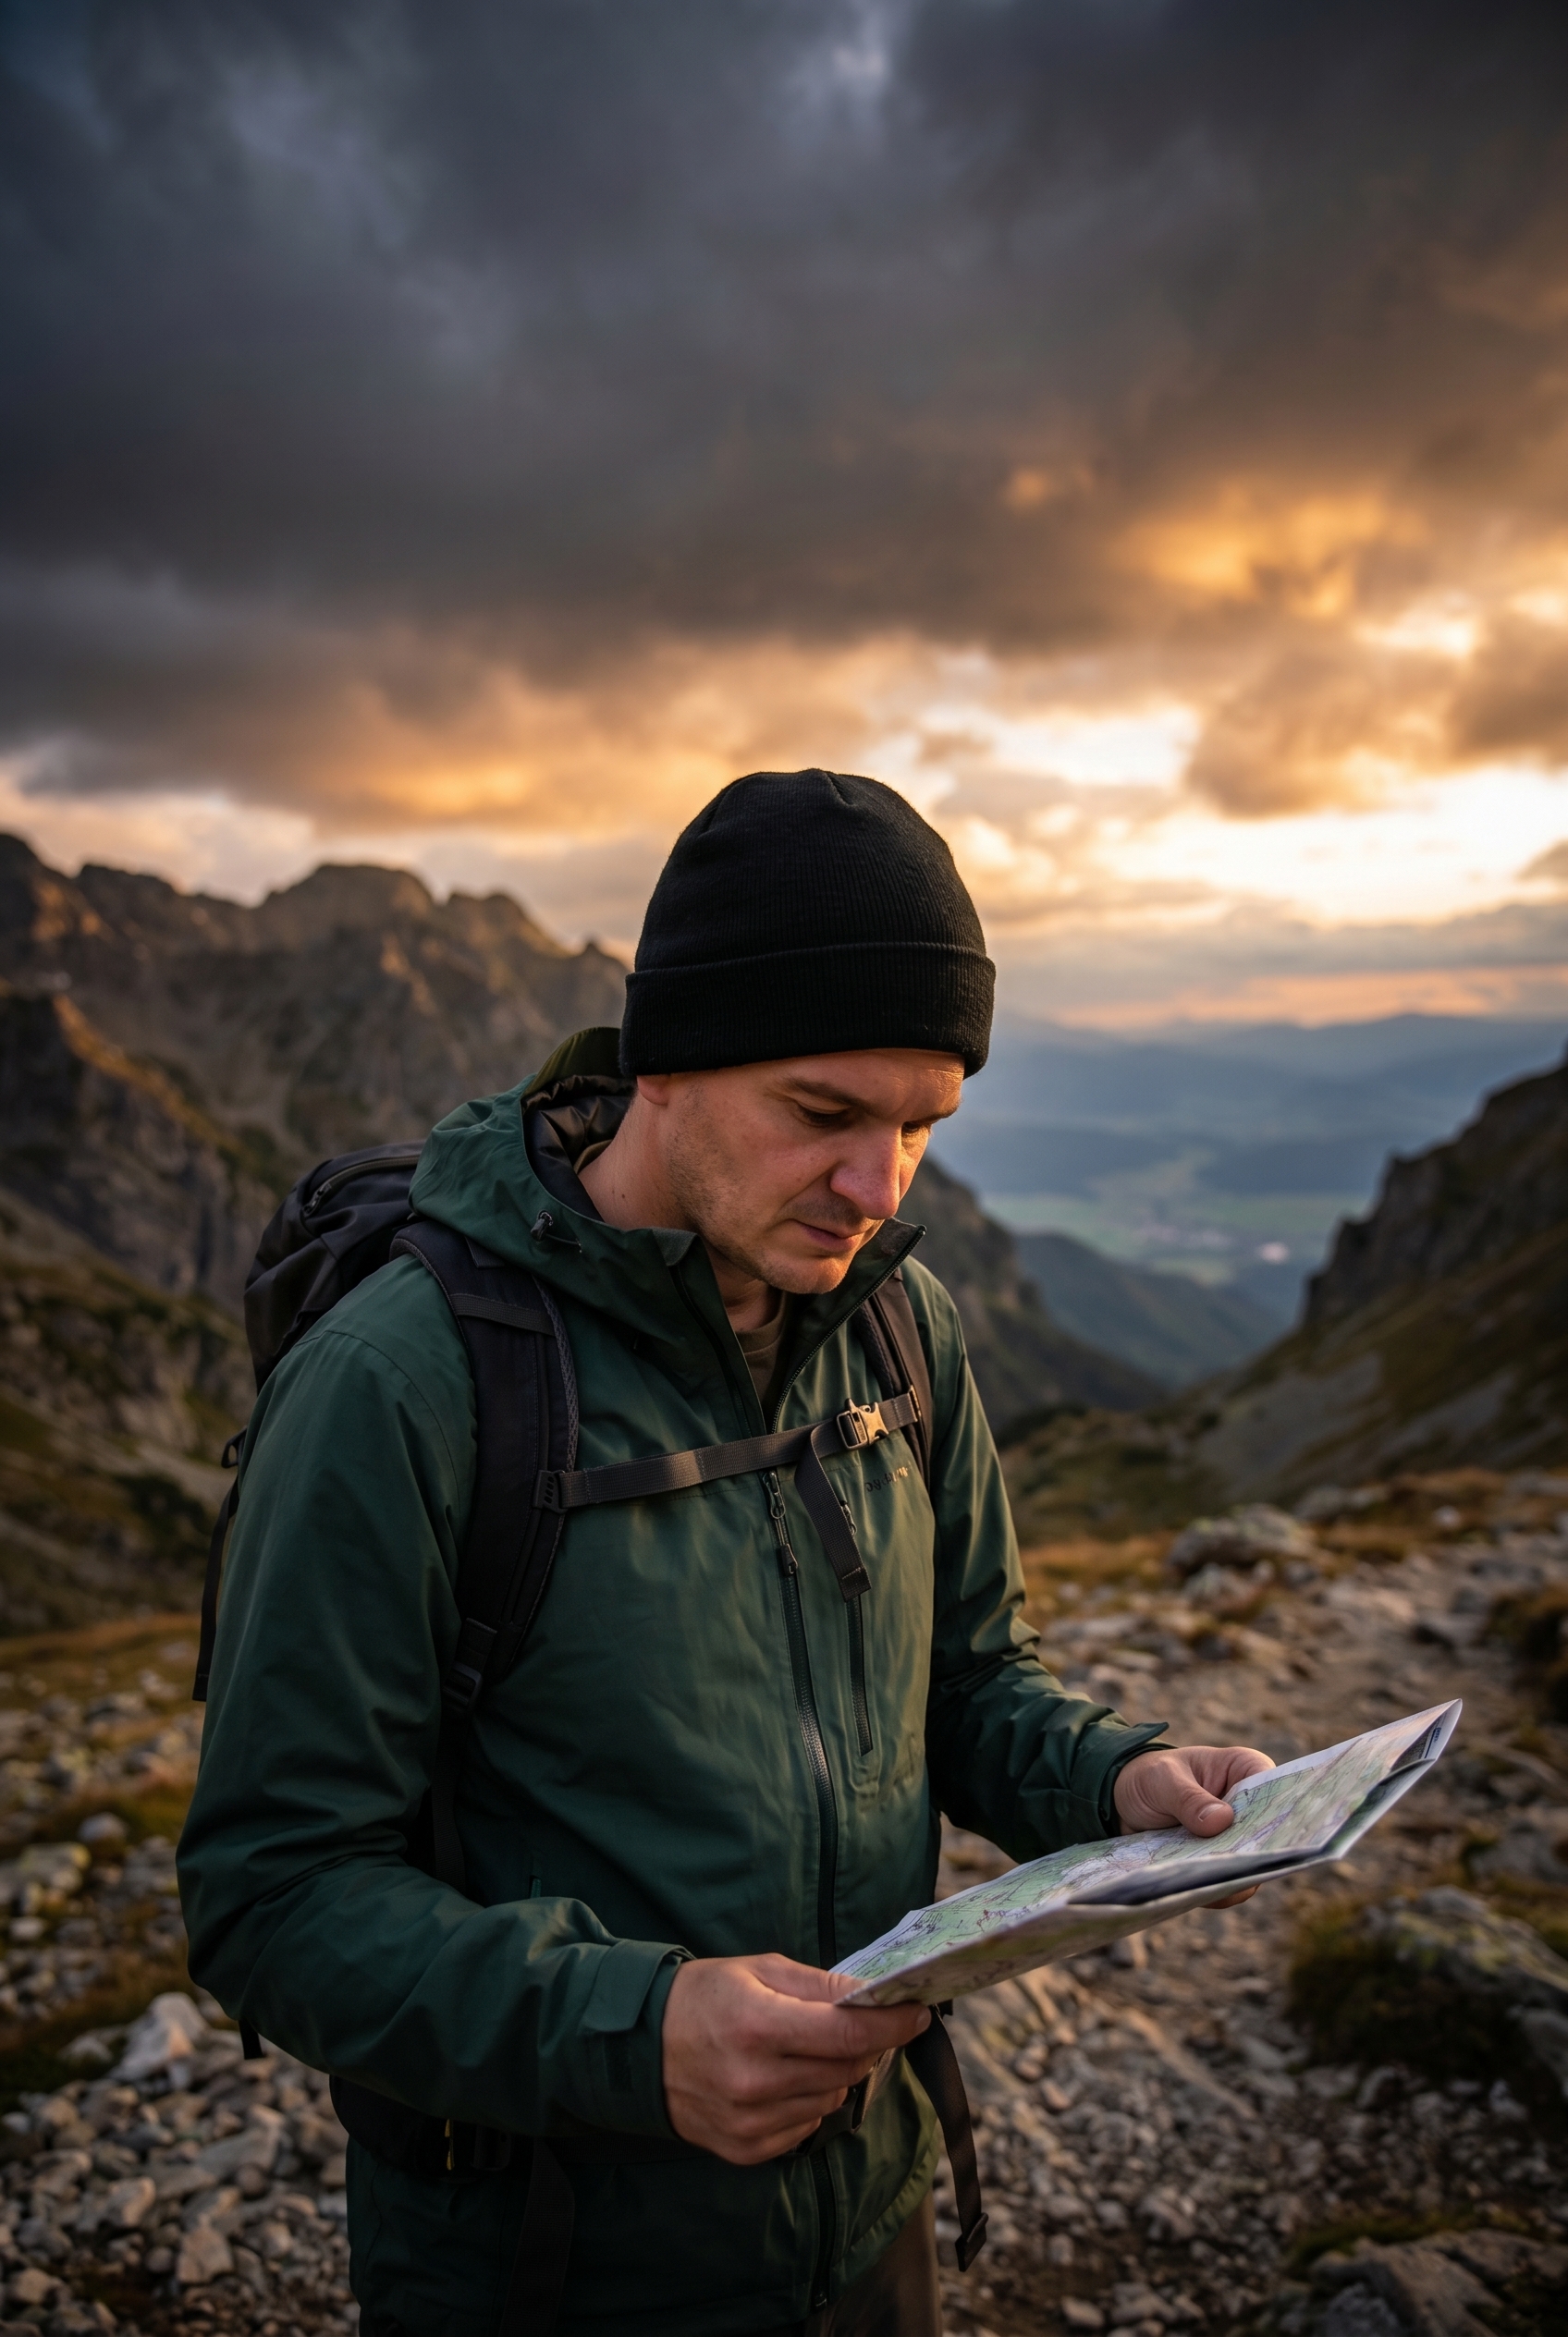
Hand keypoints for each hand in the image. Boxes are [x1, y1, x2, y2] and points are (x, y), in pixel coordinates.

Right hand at [661, 1953, 929, 2163]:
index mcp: (758, 2026)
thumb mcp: (758, 1970)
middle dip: (865, 2045)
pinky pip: (805, 2128)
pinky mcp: (745, 2150)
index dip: (892, 2025)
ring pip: (830, 2101)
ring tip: (805, 2049)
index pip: (848, 2036)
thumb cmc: (702, 1997)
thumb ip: (819, 1986)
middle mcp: (755, 2082)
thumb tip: (873, 1995)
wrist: (638, 2049)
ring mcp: (749, 2123)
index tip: (917, 2013)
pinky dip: (808, 2102)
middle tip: (860, 2024)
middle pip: (845, 2071)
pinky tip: (783, 2079)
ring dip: (834, 2075)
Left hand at [1113, 1744, 1274, 1904]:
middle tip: (1235, 1865)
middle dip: (1255, 1852)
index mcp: (1245, 1770)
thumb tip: (1222, 1821)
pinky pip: (1229, 1884)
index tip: (1266, 1835)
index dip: (1279, 1814)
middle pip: (1269, 1835)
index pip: (1277, 1791)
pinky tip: (1198, 1891)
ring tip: (1208, 1880)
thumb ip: (1188, 1798)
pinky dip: (1216, 1889)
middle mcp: (1249, 1808)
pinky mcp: (1222, 1865)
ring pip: (1251, 1865)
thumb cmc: (1150, 1777)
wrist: (1122, 1802)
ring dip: (1233, 1875)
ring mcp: (1237, 1839)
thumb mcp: (1163, 1780)